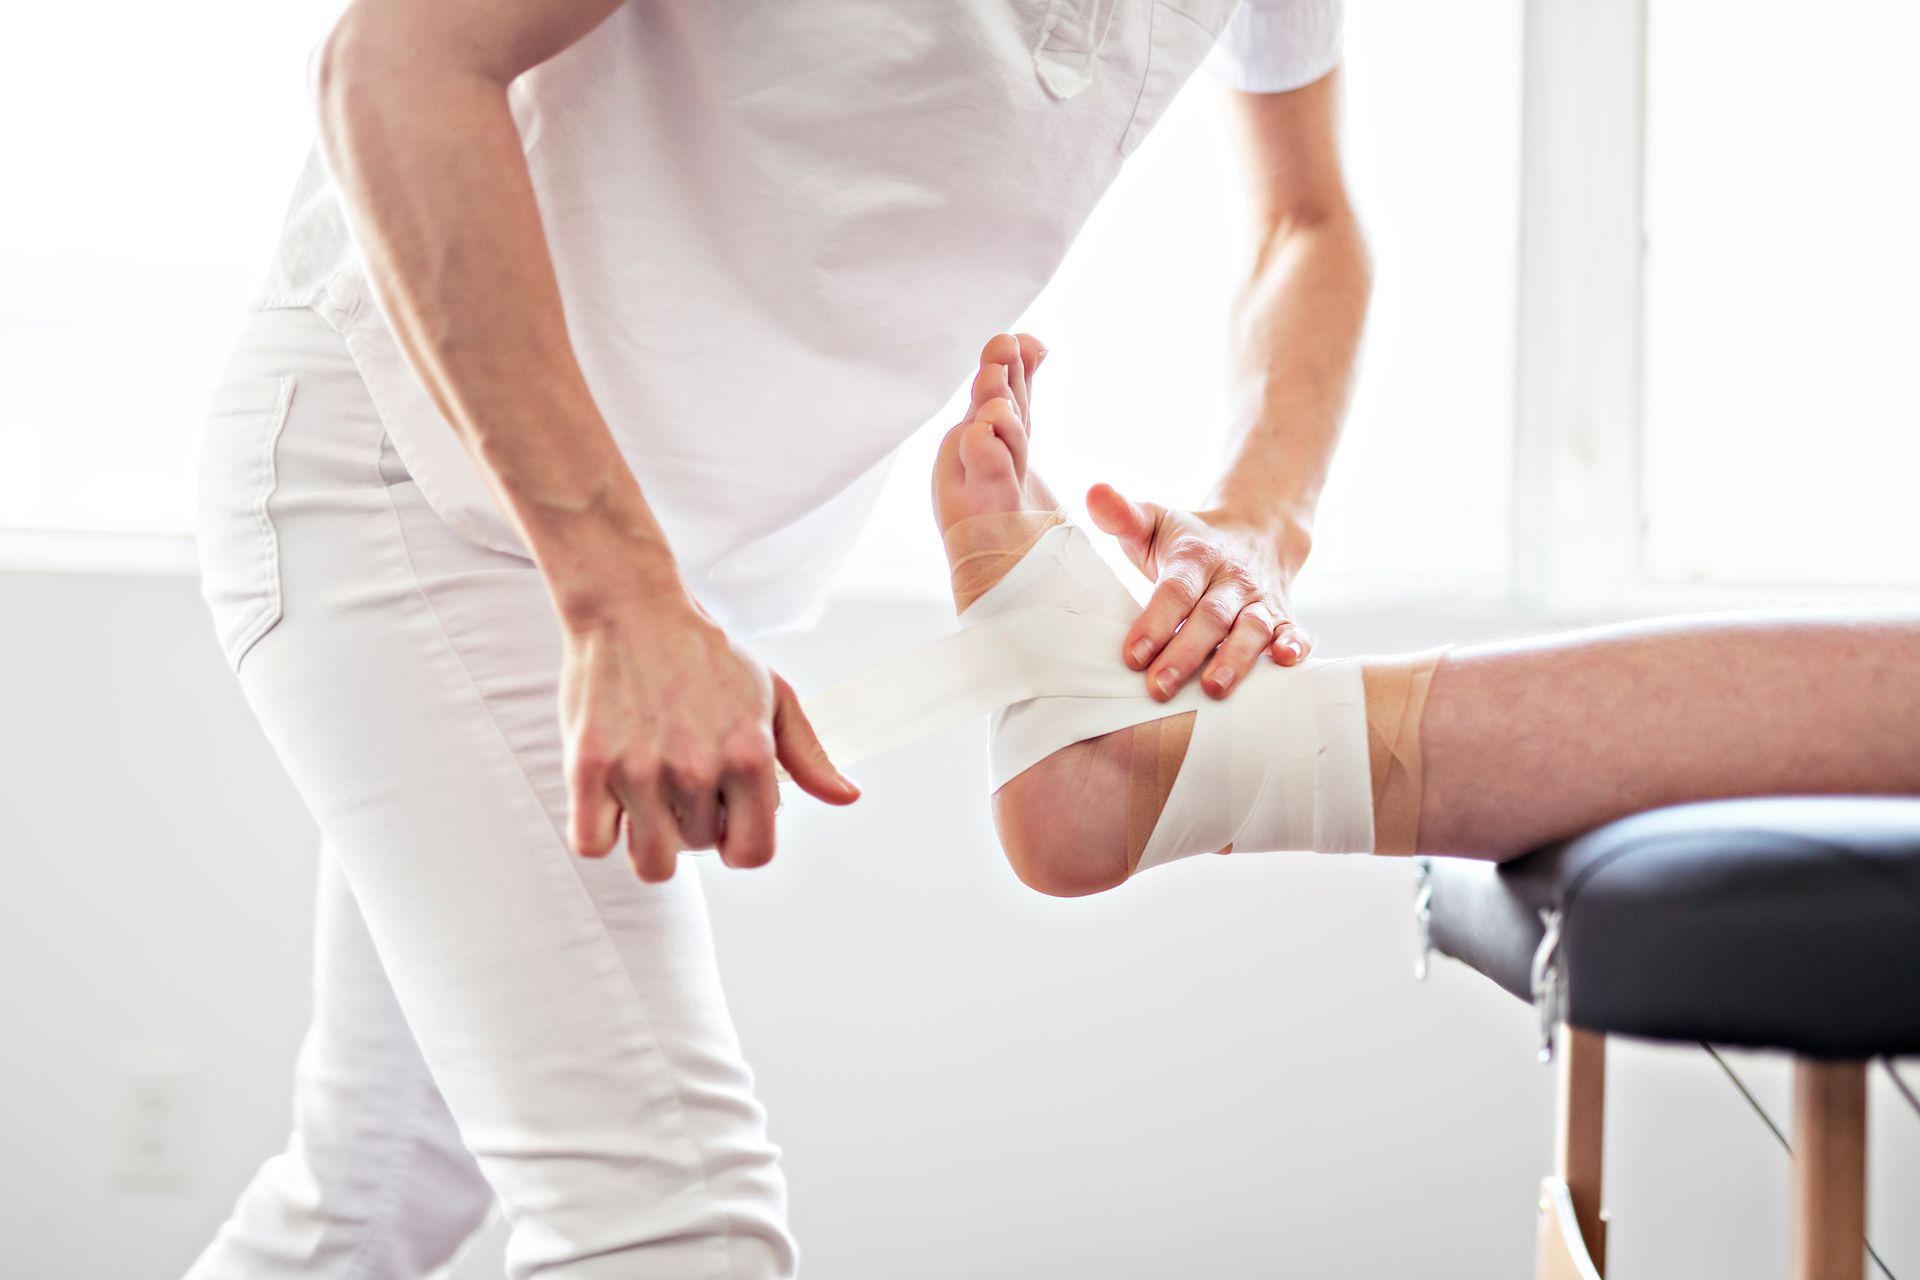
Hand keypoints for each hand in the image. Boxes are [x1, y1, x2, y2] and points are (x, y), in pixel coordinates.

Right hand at [560, 587, 858, 881]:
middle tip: (677, 774)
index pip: (753, 853)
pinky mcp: (588, 768)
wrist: (632, 608)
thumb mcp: (772, 694)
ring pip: (649, 862)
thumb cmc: (706, 654)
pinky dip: (599, 831)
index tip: (723, 816)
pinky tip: (608, 796)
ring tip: (646, 794)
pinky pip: (591, 845)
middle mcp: (698, 768)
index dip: (738, 841)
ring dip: (647, 838)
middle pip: (698, 849)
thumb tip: (847, 797)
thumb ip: (809, 754)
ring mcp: (640, 771)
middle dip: (691, 822)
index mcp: (750, 756)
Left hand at [1086, 484, 1311, 700]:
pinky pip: (1294, 631)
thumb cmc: (1189, 540)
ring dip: (1236, 659)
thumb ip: (1121, 515)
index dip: (1155, 622)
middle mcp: (1232, 578)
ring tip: (1214, 689)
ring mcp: (1260, 599)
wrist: (1257, 530)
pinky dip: (1295, 646)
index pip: (1175, 590)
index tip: (1132, 655)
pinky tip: (1285, 662)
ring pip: (1252, 629)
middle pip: (1210, 617)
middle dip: (1185, 654)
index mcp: (1197, 557)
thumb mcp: (1155, 521)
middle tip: (1159, 687)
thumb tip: (1093, 492)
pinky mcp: (1283, 617)